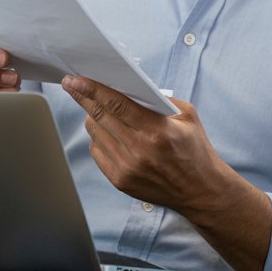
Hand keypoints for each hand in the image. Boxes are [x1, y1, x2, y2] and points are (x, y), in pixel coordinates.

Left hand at [60, 75, 222, 210]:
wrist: (200, 191)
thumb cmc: (196, 150)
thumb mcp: (188, 117)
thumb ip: (161, 100)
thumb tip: (130, 87)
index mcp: (159, 130)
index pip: (117, 104)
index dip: (93, 89)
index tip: (76, 79)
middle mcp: (140, 150)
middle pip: (100, 117)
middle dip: (82, 97)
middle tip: (71, 84)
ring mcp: (127, 168)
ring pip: (95, 134)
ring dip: (92, 117)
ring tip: (94, 108)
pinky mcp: (120, 181)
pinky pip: (97, 152)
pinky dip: (98, 138)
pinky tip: (107, 133)